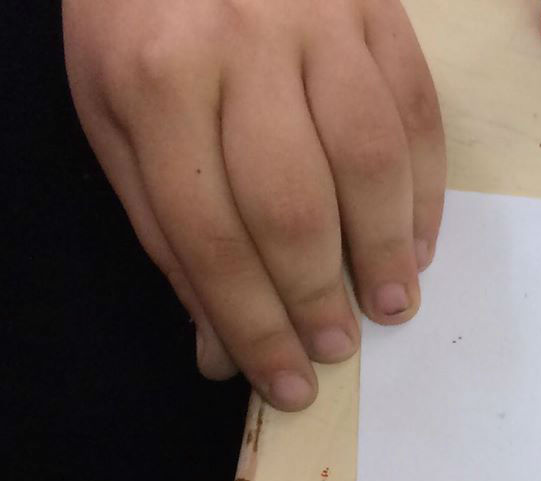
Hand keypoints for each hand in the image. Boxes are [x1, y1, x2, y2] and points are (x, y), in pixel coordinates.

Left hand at [63, 0, 444, 407]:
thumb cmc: (139, 16)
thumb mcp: (114, 114)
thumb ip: (166, 228)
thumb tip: (222, 345)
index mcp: (156, 82)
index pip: (212, 236)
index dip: (254, 325)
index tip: (287, 383)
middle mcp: (238, 48)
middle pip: (295, 207)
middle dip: (321, 296)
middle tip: (338, 348)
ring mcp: (317, 21)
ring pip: (370, 161)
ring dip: (386, 250)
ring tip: (392, 304)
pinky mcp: (377, 9)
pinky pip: (417, 113)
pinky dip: (426, 190)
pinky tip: (417, 241)